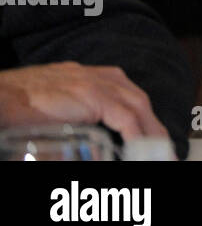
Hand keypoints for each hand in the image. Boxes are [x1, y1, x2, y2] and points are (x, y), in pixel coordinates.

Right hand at [0, 62, 168, 140]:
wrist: (2, 96)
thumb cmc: (17, 102)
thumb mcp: (52, 102)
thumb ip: (71, 112)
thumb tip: (82, 132)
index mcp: (87, 75)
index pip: (124, 93)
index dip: (139, 113)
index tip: (147, 129)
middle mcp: (96, 76)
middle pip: (136, 98)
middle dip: (151, 122)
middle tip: (161, 144)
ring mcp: (96, 83)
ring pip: (136, 107)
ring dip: (151, 130)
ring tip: (159, 150)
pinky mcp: (93, 96)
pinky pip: (125, 118)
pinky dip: (137, 134)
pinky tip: (141, 148)